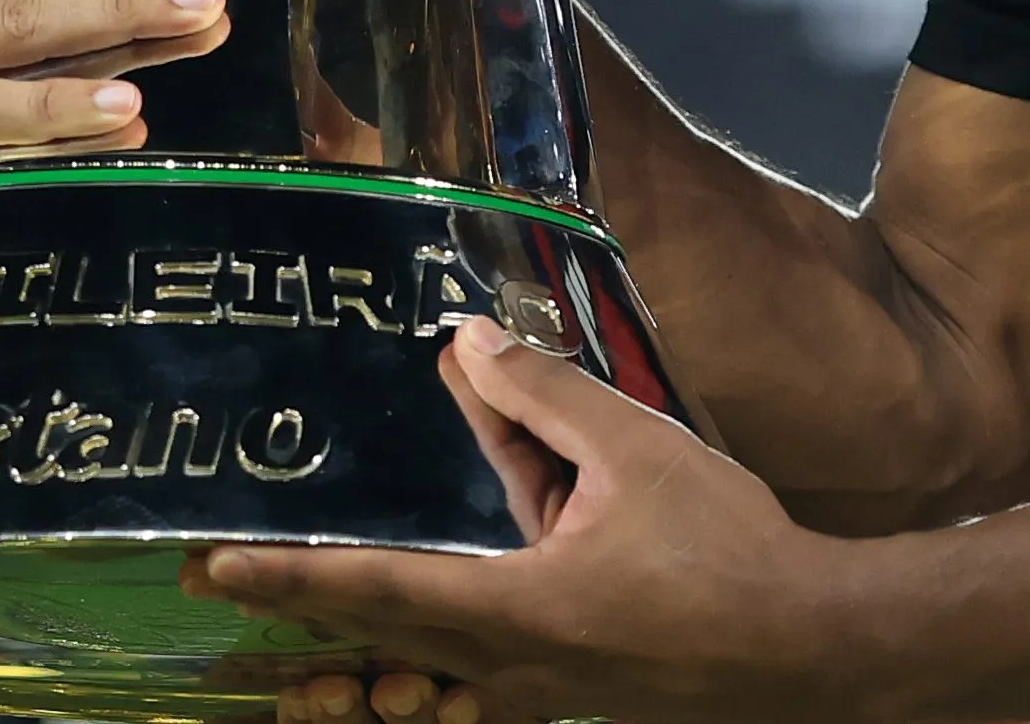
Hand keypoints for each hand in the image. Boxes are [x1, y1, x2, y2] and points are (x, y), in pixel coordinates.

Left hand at [189, 320, 869, 723]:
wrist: (817, 647)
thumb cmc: (730, 553)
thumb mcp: (635, 452)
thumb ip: (545, 396)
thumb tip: (468, 340)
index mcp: (517, 611)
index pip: (374, 591)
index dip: (288, 577)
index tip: (213, 567)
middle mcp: (512, 667)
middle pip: (383, 635)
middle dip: (304, 607)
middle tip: (226, 580)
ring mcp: (542, 690)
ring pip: (430, 656)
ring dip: (370, 628)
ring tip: (312, 607)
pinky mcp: (572, 690)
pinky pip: (483, 661)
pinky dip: (445, 626)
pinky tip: (454, 588)